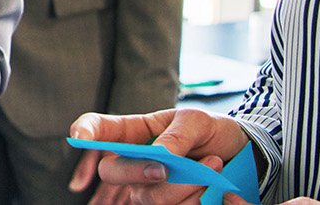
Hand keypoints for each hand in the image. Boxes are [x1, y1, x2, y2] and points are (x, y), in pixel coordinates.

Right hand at [69, 108, 251, 204]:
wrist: (240, 158)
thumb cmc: (211, 132)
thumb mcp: (197, 122)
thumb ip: (175, 136)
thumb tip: (159, 157)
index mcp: (134, 132)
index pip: (99, 129)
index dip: (84, 132)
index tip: (79, 136)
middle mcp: (133, 162)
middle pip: (111, 172)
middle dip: (137, 171)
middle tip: (167, 167)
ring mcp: (147, 188)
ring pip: (147, 198)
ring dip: (183, 185)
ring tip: (212, 165)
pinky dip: (194, 199)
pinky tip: (209, 186)